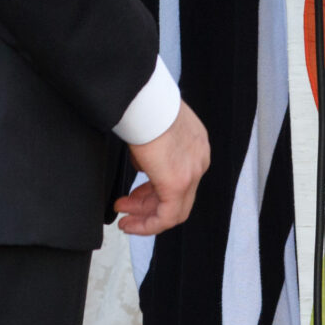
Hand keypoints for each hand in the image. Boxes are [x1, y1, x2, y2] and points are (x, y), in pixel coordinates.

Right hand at [118, 101, 210, 235]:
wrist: (146, 100)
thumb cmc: (146, 108)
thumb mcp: (154, 133)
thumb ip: (154, 154)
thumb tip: (144, 168)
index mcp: (196, 146)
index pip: (182, 180)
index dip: (156, 191)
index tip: (136, 197)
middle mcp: (199, 161)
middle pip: (179, 197)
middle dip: (148, 205)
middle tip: (126, 208)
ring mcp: (192, 173)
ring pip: (174, 210)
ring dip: (146, 216)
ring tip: (124, 217)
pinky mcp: (178, 183)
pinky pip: (167, 216)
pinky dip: (148, 224)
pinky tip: (129, 223)